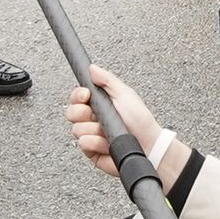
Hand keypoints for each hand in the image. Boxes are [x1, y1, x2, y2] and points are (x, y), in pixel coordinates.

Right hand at [68, 67, 185, 187]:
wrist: (148, 144)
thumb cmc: (140, 120)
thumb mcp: (125, 94)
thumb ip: (107, 80)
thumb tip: (92, 68)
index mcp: (99, 104)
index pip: (76, 97)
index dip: (77, 95)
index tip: (86, 95)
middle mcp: (92, 119)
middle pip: (71, 113)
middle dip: (82, 112)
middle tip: (96, 115)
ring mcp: (91, 135)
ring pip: (77, 129)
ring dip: (94, 129)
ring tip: (108, 131)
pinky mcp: (91, 150)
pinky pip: (83, 144)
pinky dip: (96, 143)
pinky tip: (107, 143)